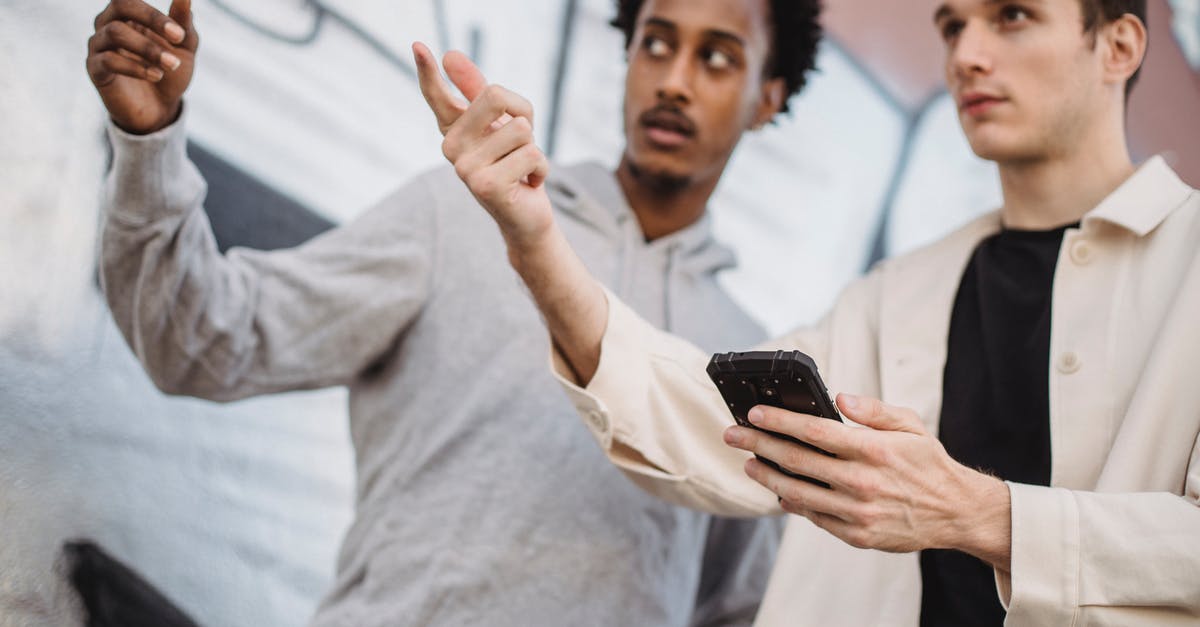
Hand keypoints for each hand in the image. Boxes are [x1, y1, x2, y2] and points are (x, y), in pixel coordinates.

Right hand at [87, 0, 198, 134]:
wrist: (160, 108)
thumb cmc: (170, 72)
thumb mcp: (183, 48)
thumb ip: (183, 24)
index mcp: (128, 15)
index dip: (154, 12)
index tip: (180, 33)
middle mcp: (108, 25)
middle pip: (119, 6)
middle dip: (152, 19)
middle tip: (179, 38)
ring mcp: (98, 46)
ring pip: (115, 33)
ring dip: (148, 48)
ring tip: (172, 64)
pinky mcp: (95, 69)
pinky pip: (108, 60)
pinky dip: (135, 67)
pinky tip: (156, 75)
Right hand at [412, 42, 554, 252]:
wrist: (527, 216)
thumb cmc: (514, 164)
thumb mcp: (501, 124)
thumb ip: (479, 91)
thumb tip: (450, 54)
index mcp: (453, 130)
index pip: (437, 95)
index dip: (427, 70)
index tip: (418, 45)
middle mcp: (451, 147)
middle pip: (496, 95)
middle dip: (523, 116)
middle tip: (519, 144)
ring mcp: (465, 169)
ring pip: (521, 129)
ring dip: (533, 149)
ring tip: (521, 169)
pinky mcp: (486, 186)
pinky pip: (532, 154)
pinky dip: (541, 169)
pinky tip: (527, 184)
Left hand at [723, 393, 1011, 570]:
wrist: (956, 512)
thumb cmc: (928, 463)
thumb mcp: (911, 426)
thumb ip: (874, 410)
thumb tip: (840, 398)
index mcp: (874, 449)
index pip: (813, 431)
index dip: (778, 421)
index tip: (753, 413)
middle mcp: (862, 481)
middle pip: (796, 460)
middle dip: (757, 444)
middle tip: (732, 434)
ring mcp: (857, 511)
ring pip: (797, 492)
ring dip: (766, 475)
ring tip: (748, 462)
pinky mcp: (856, 535)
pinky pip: (814, 517)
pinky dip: (791, 503)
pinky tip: (778, 489)